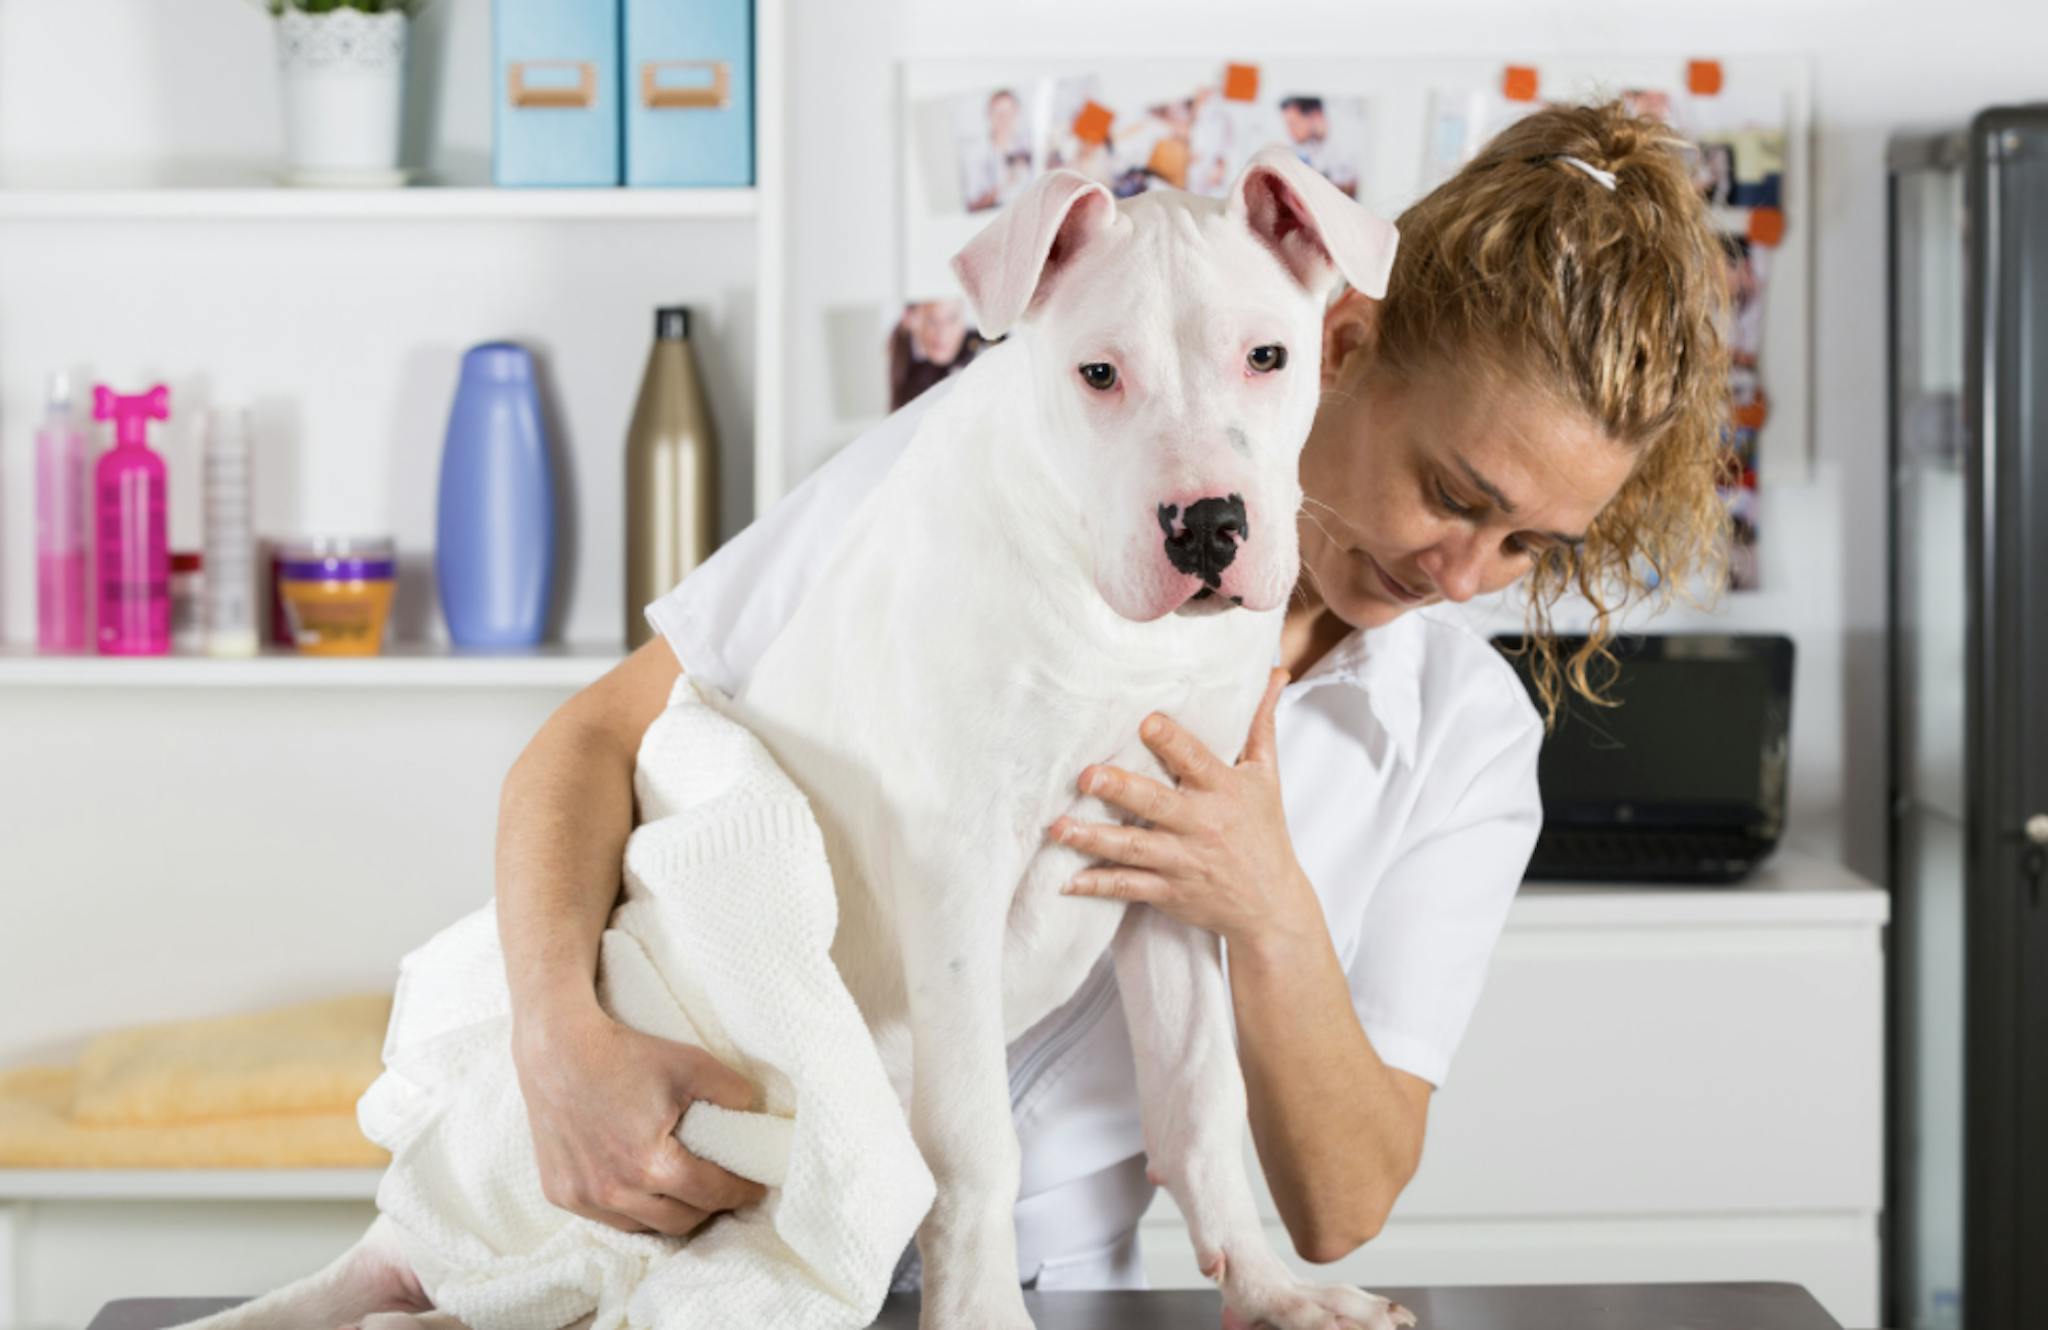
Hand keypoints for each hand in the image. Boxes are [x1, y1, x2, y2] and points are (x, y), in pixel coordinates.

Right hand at [512, 1000, 767, 1236]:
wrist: (557, 1050)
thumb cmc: (625, 1054)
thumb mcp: (691, 1063)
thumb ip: (733, 1092)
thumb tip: (756, 1114)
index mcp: (652, 1165)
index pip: (711, 1194)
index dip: (740, 1192)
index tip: (755, 1189)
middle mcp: (616, 1192)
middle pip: (680, 1220)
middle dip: (708, 1209)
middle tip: (722, 1191)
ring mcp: (584, 1198)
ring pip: (642, 1225)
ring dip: (668, 1215)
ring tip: (685, 1194)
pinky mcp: (560, 1194)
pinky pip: (606, 1217)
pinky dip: (630, 1209)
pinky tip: (642, 1191)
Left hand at [1048, 668, 1315, 952]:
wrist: (1271, 904)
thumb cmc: (1263, 831)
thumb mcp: (1267, 775)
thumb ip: (1260, 723)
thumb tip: (1274, 672)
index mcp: (1223, 791)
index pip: (1197, 761)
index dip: (1173, 742)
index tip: (1145, 722)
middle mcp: (1201, 825)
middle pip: (1157, 804)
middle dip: (1121, 790)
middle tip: (1086, 776)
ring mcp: (1183, 861)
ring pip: (1134, 848)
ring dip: (1094, 838)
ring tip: (1059, 827)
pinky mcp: (1168, 891)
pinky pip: (1129, 887)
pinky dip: (1098, 884)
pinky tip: (1066, 881)